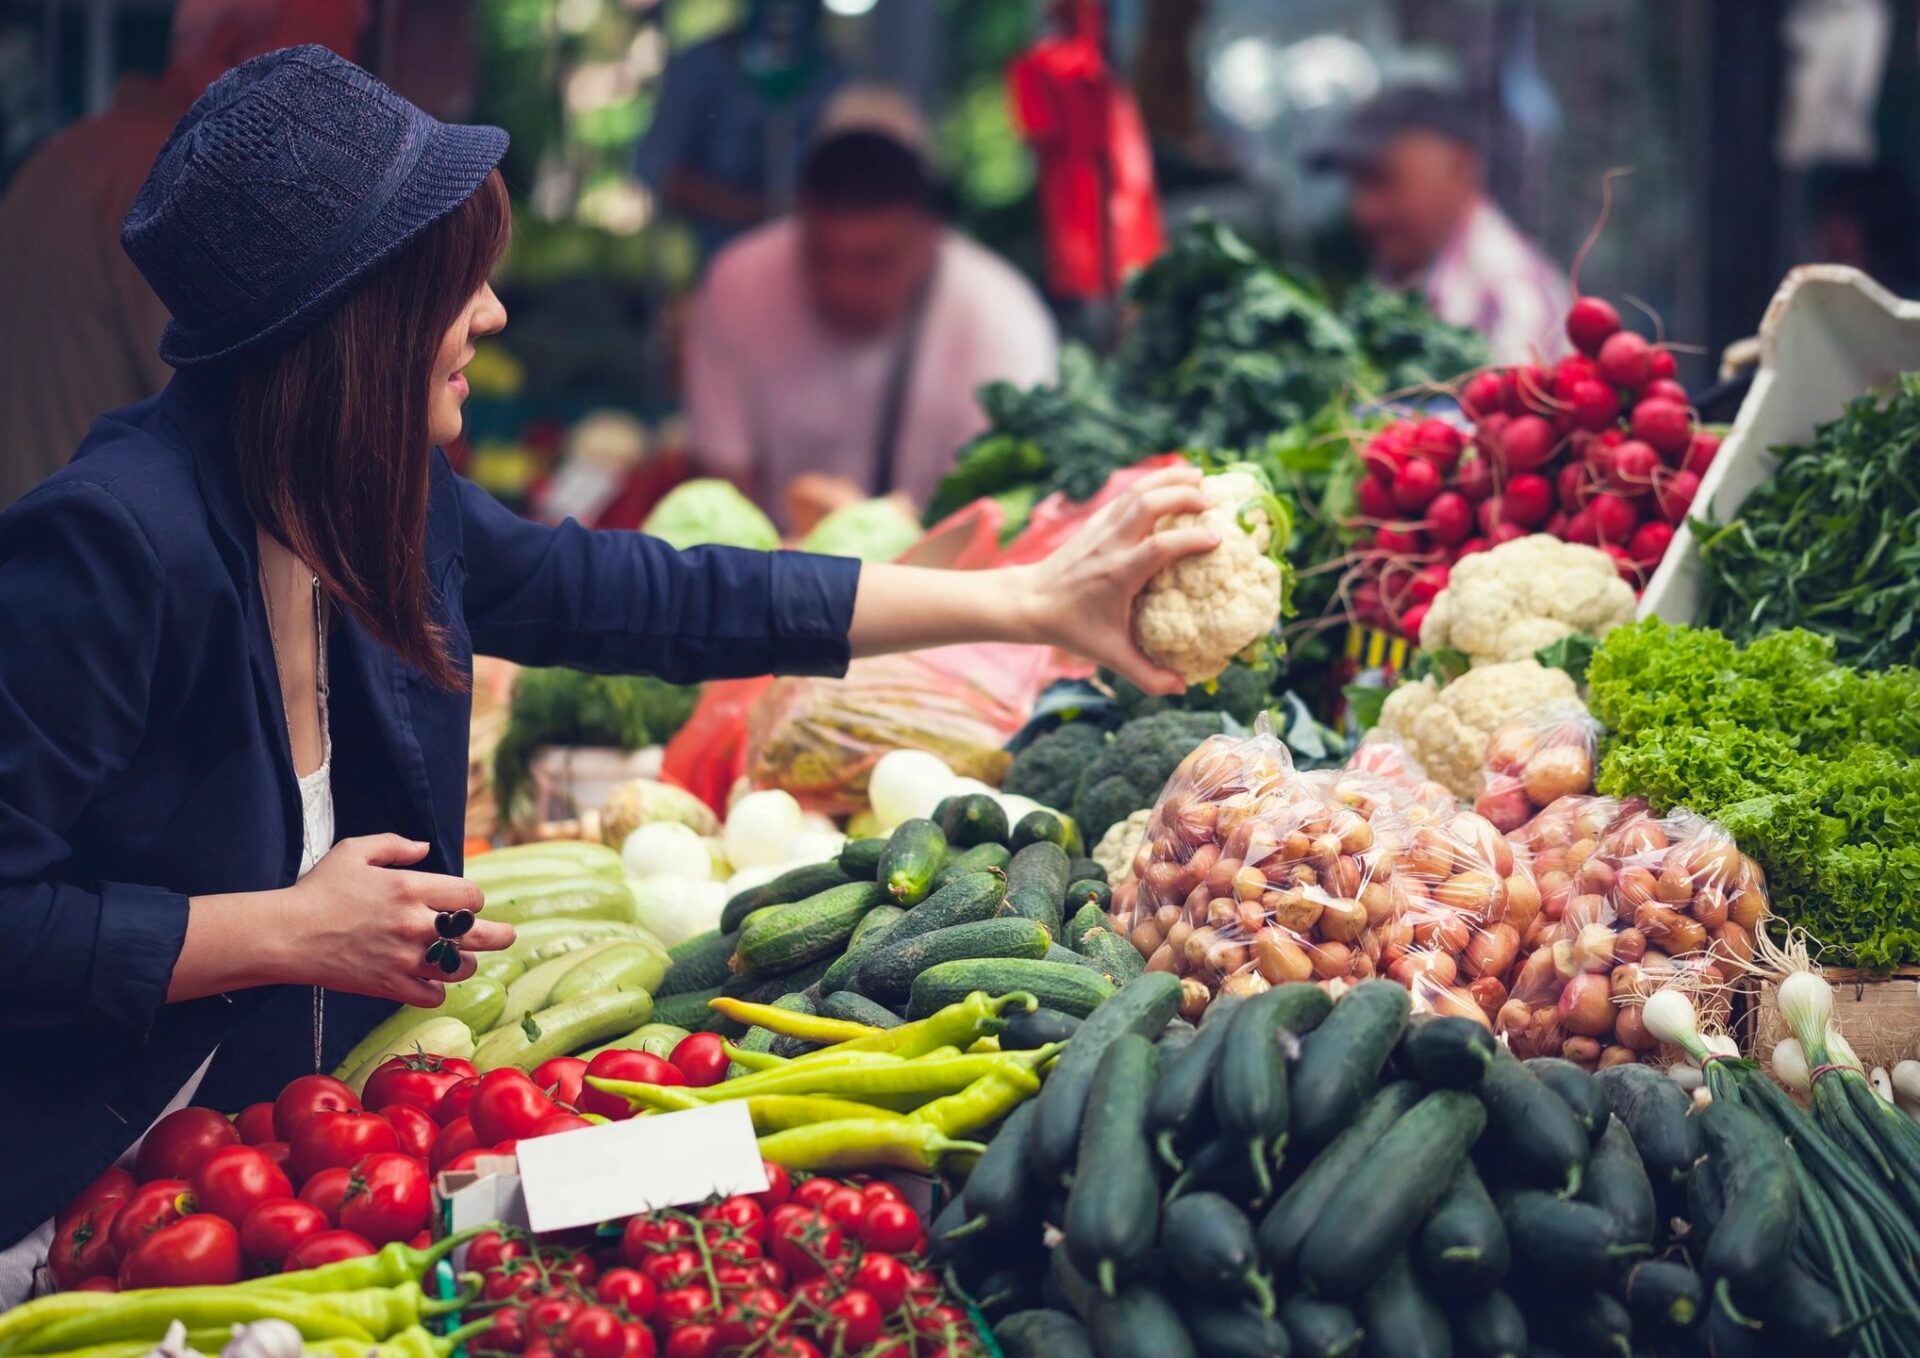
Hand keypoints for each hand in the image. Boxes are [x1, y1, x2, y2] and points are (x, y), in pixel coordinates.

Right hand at [276, 834, 514, 1005]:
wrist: (287, 934)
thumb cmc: (319, 890)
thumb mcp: (355, 851)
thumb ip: (395, 844)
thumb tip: (425, 848)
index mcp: (410, 888)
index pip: (471, 896)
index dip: (473, 899)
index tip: (466, 902)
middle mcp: (414, 924)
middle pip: (479, 934)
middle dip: (500, 935)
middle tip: (508, 936)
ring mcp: (404, 958)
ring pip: (459, 968)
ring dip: (463, 963)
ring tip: (459, 959)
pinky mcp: (389, 986)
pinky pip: (432, 995)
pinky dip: (436, 990)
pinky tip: (431, 981)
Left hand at [1009, 464, 1218, 695]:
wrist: (1029, 602)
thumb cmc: (1072, 629)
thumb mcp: (1109, 656)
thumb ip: (1146, 675)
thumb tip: (1182, 688)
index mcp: (1117, 574)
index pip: (1158, 547)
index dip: (1189, 539)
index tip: (1217, 538)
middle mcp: (1109, 545)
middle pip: (1147, 504)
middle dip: (1182, 495)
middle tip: (1213, 499)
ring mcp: (1100, 529)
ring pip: (1136, 491)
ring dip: (1168, 479)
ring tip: (1199, 476)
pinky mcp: (1095, 522)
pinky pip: (1125, 494)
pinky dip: (1151, 482)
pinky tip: (1171, 481)